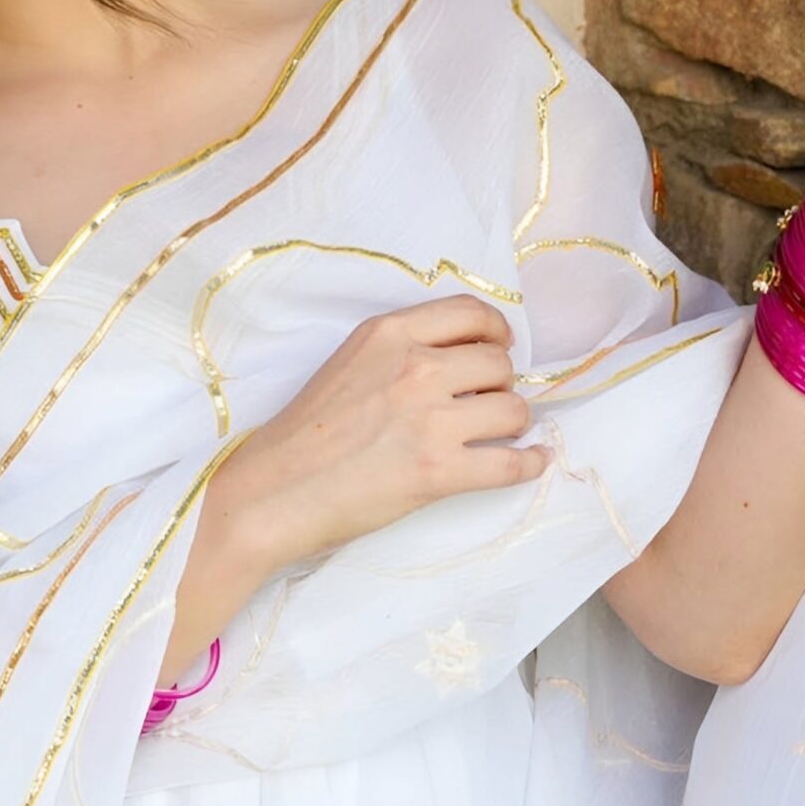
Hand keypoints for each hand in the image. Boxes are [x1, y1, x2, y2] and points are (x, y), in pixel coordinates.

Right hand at [216, 294, 549, 579]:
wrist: (273, 492)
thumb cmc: (304, 432)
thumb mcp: (349, 362)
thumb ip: (402, 349)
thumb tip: (468, 356)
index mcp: (388, 333)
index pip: (472, 313)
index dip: (495, 332)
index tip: (497, 349)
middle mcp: (415, 368)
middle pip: (500, 365)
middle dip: (500, 385)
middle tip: (485, 403)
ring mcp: (429, 421)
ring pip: (513, 411)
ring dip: (512, 424)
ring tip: (496, 434)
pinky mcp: (438, 472)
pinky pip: (512, 463)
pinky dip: (529, 463)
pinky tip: (531, 460)